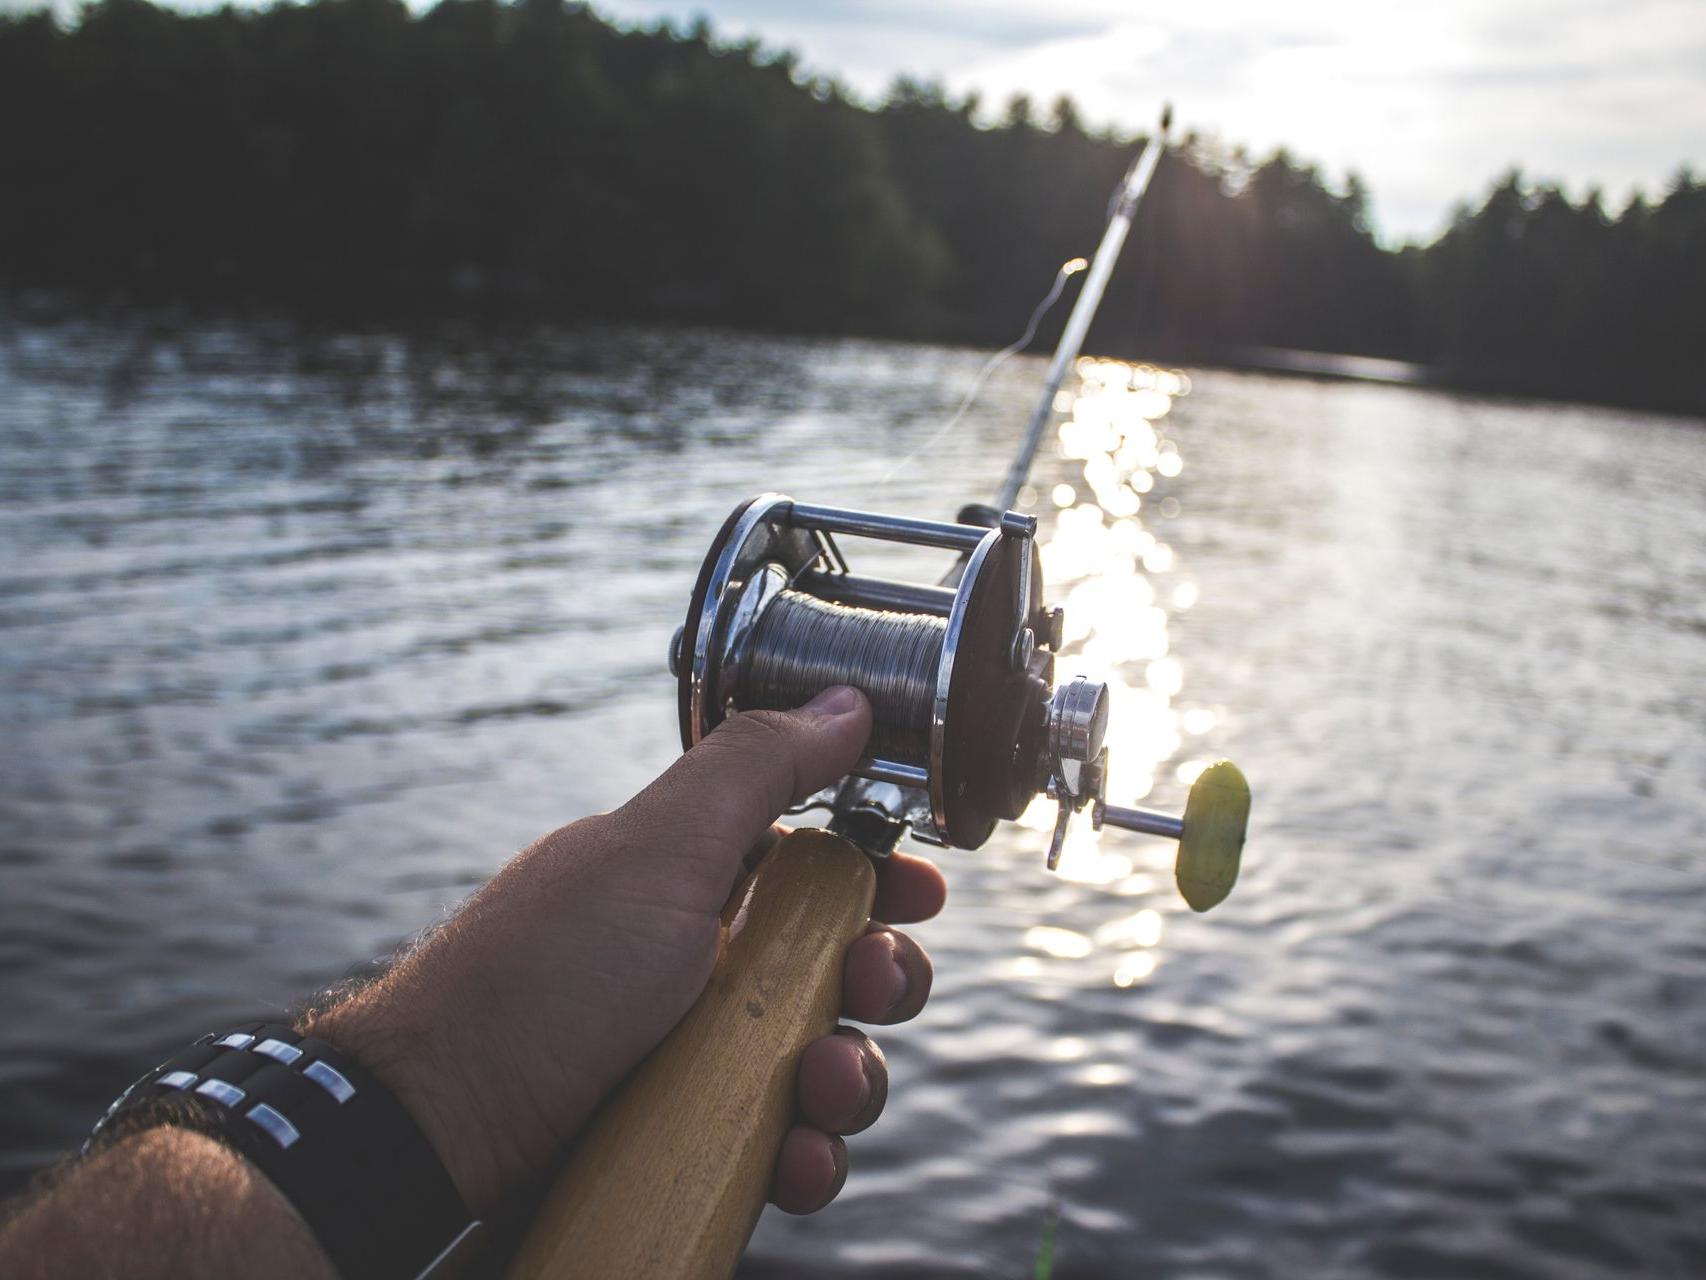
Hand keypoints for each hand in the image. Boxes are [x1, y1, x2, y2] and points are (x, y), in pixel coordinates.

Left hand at [307, 685, 944, 1216]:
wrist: (434, 1133)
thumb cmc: (540, 979)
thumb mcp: (657, 852)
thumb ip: (758, 770)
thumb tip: (846, 700)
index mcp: (692, 881)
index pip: (813, 865)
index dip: (877, 876)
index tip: (920, 893)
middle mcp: (699, 965)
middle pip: (837, 967)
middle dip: (879, 980)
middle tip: (871, 986)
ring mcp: (693, 1057)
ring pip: (823, 1064)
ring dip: (850, 1079)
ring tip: (819, 1093)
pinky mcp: (687, 1142)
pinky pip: (779, 1146)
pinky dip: (800, 1156)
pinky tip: (788, 1160)